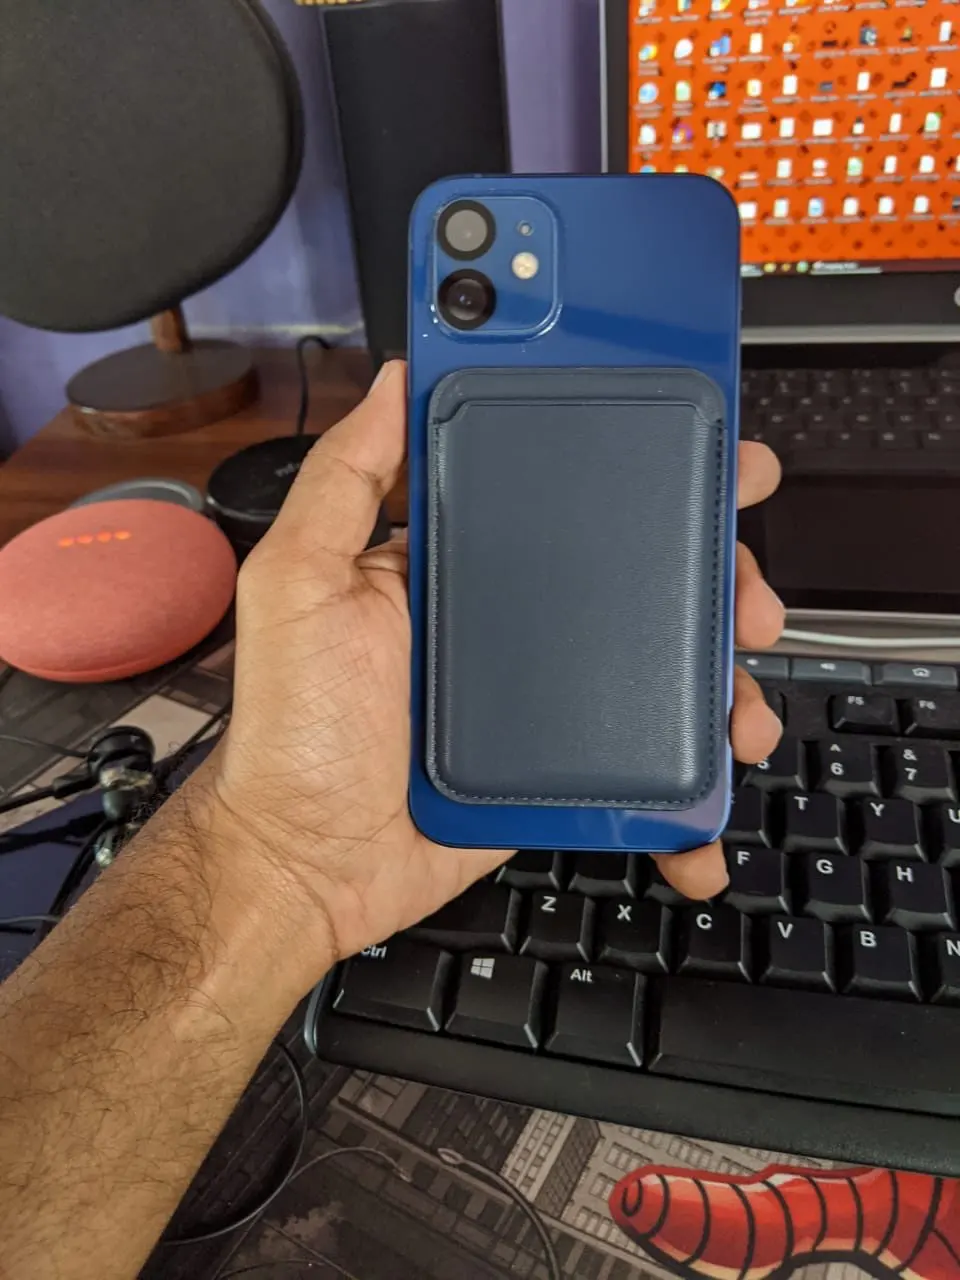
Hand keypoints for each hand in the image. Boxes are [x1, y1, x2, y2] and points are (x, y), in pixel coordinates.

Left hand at [197, 362, 782, 991]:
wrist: (311, 862)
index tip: (706, 454)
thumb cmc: (294, 727)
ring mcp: (547, 697)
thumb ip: (344, 479)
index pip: (567, 497)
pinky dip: (688, 793)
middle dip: (715, 577)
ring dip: (721, 683)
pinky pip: (643, 768)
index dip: (644, 471)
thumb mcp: (299, 582)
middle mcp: (514, 621)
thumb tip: (393, 383)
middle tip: (748, 594)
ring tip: (740, 711)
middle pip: (641, 580)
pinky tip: (705, 803)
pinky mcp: (563, 769)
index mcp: (463, 565)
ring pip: (662, 672)